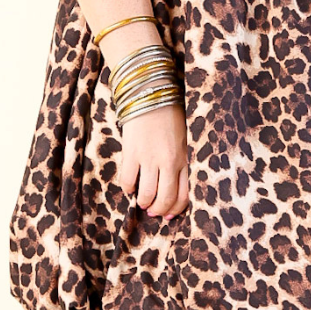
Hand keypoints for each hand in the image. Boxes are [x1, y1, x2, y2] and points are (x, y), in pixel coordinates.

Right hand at [118, 102, 189, 220]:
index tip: (167, 214)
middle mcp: (168, 163)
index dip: (174, 210)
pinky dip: (128, 188)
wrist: (150, 94)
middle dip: (157, 210)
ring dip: (143, 202)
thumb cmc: (167, 115)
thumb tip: (167, 182)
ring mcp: (150, 159)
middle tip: (151, 211)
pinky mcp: (132, 153)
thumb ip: (177, 161)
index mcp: (183, 160)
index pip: (182, 196)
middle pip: (165, 199)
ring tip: (140, 201)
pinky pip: (128, 180)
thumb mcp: (181, 140)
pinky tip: (128, 187)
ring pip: (147, 194)